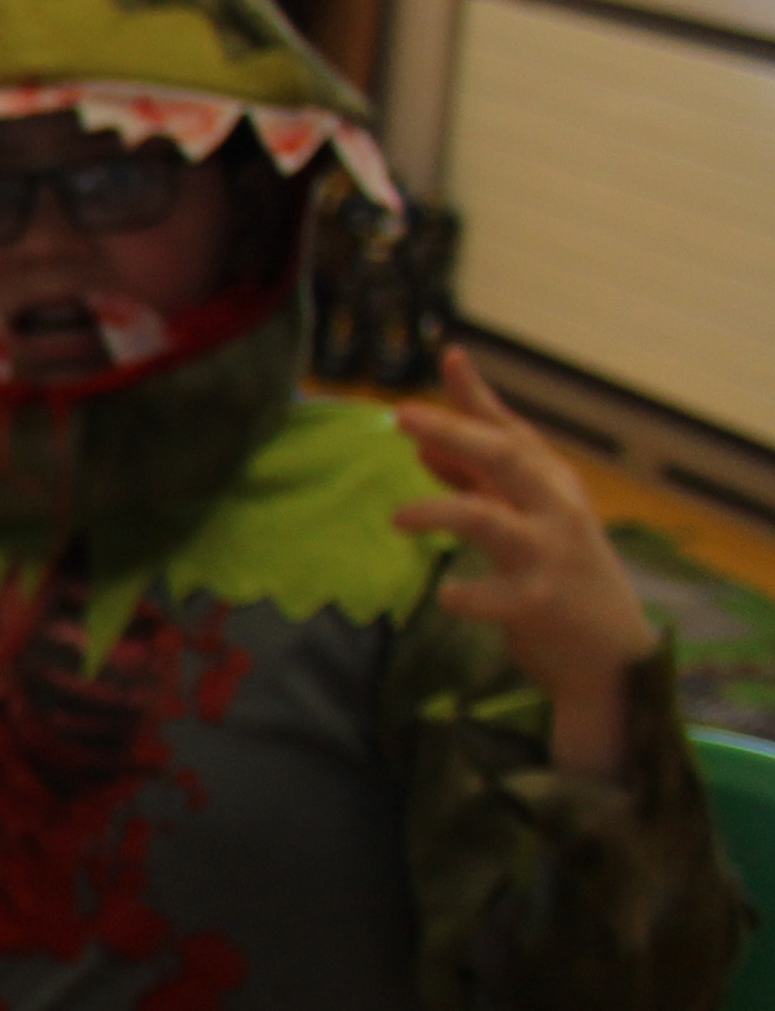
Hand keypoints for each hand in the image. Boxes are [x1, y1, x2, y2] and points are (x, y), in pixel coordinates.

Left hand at [396, 349, 655, 779]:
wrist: (613, 654)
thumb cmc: (561, 575)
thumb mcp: (526, 520)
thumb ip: (478, 482)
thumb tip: (425, 445)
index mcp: (552, 486)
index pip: (512, 433)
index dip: (478, 397)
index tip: (450, 356)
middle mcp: (556, 511)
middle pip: (505, 458)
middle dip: (455, 432)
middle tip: (401, 417)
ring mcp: (549, 555)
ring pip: (488, 519)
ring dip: (440, 511)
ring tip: (396, 518)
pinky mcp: (537, 604)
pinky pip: (489, 594)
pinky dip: (462, 594)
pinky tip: (448, 595)